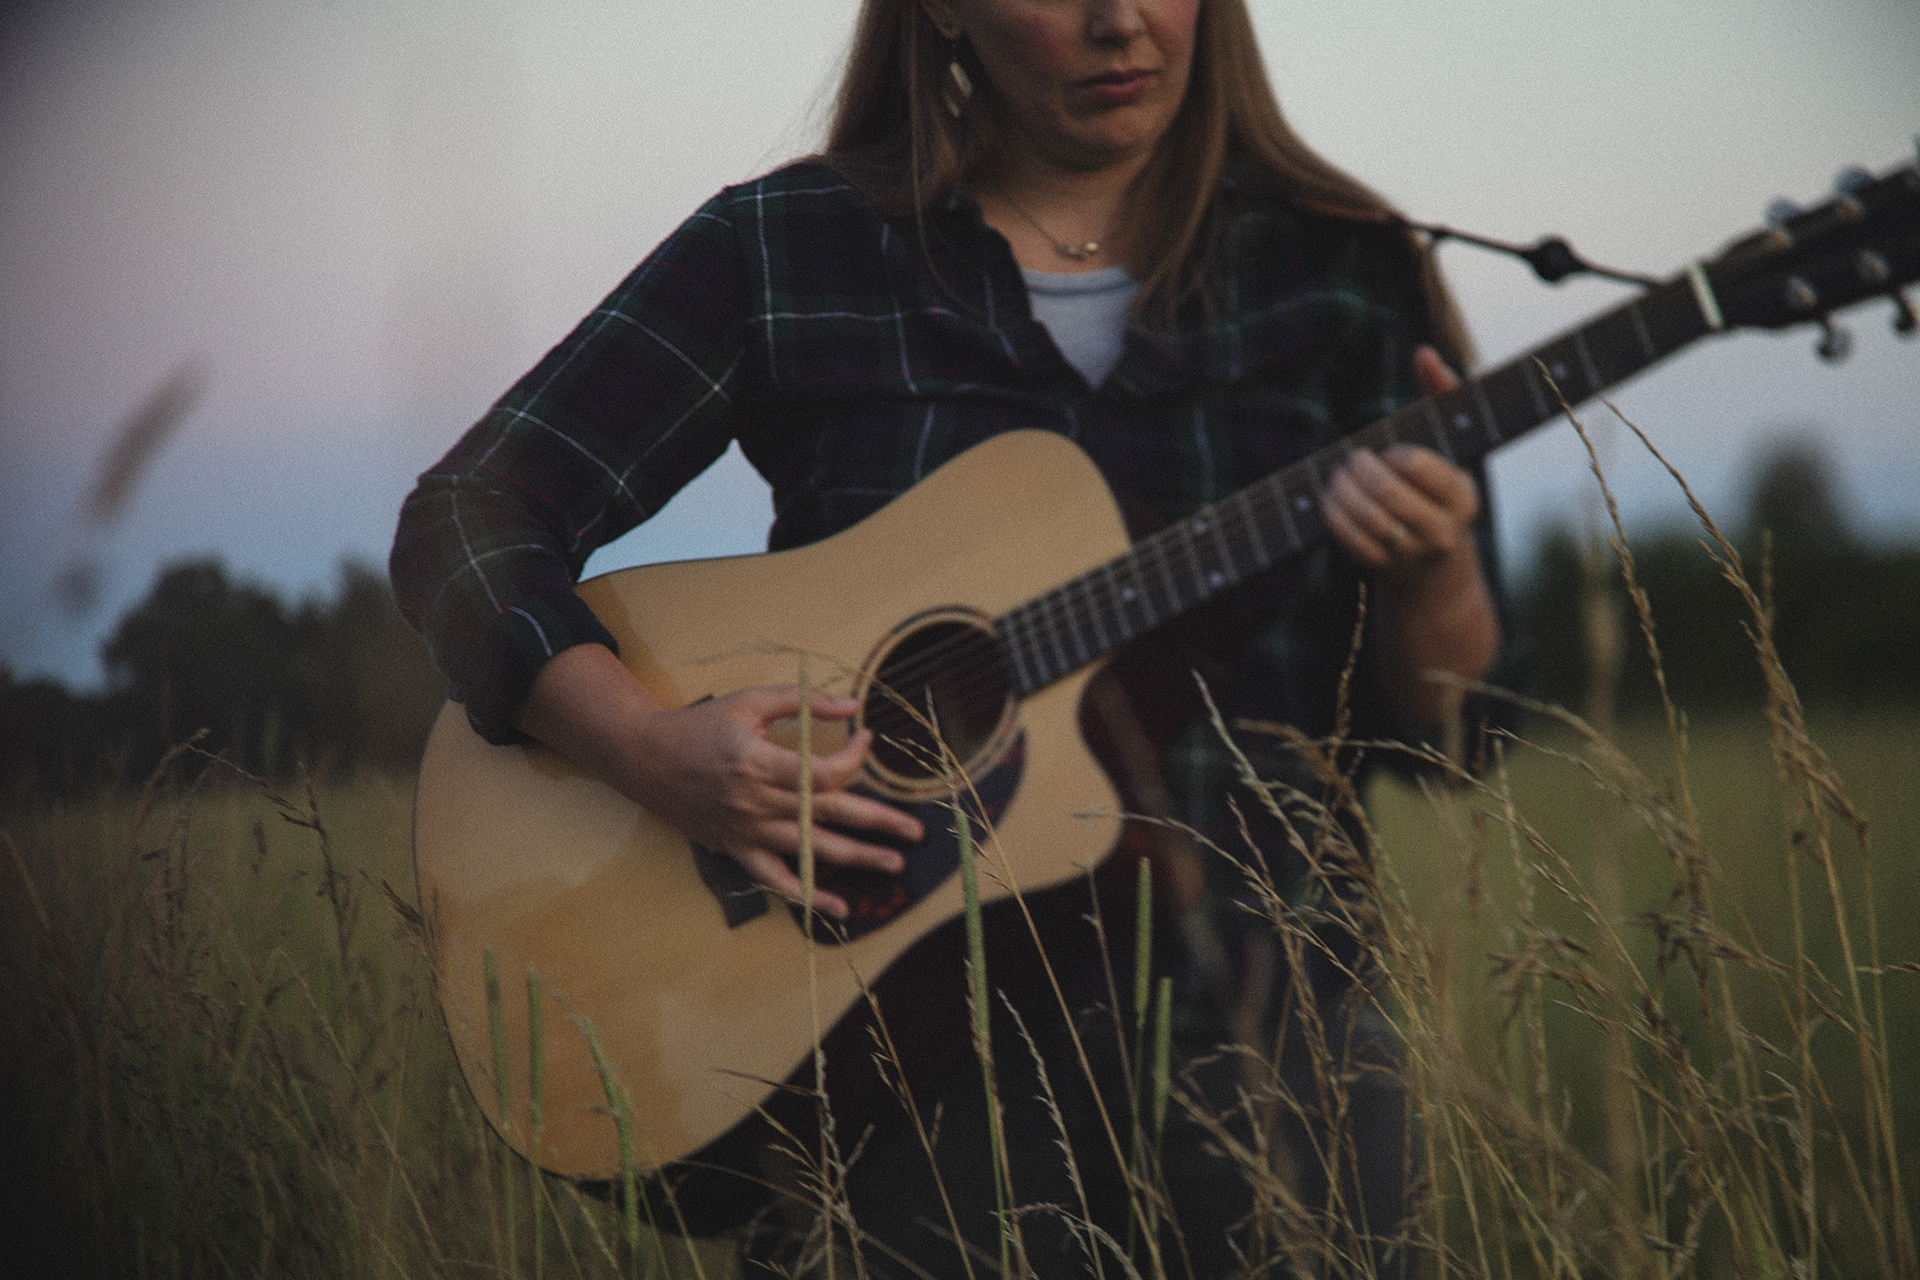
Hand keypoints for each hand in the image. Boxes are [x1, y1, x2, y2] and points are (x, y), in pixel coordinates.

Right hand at [630, 684, 923, 918]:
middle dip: (877, 822)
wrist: (646, 759)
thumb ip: (801, 701)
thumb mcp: (748, 701)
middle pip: (827, 816)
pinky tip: (839, 907)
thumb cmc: (700, 725)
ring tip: (894, 863)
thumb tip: (852, 705)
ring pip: (811, 849)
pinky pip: (777, 880)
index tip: (868, 742)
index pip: (821, 774)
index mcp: (759, 763)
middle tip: (916, 831)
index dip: (853, 760)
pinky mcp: (737, 849)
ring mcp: (747, 831)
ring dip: (856, 859)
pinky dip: (808, 895)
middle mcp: (756, 803)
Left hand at [1321, 346, 1479, 582]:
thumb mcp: (1447, 445)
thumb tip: (1424, 352)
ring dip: (1342, 493)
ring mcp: (1414, 554)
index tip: (1386, 451)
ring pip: (1369, 520)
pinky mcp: (1387, 569)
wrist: (1435, 563)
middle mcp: (1443, 530)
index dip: (1396, 456)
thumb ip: (1440, 396)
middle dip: (1360, 471)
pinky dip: (1335, 518)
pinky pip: (1353, 544)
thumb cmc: (1437, 485)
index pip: (1421, 467)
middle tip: (1350, 459)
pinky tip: (1329, 500)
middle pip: (1389, 493)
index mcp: (1462, 496)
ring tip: (1335, 477)